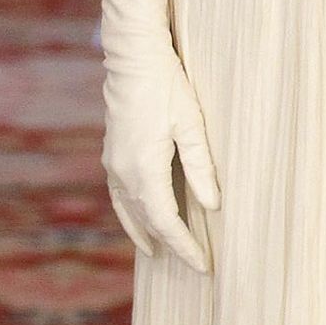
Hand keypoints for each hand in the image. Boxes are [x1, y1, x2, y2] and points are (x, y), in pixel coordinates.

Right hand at [103, 41, 219, 272]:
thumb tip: (213, 206)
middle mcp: (124, 173)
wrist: (133, 58)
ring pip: (130, 211)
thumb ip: (201, 168)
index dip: (185, 247)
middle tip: (195, 263)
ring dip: (146, 234)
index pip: (166, 222)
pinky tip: (138, 220)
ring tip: (161, 254)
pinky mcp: (112, 154)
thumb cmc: (168, 86)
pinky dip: (130, 215)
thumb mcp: (192, 125)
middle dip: (172, 244)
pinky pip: (119, 196)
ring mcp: (114, 164)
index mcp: (145, 170)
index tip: (203, 266)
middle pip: (148, 221)